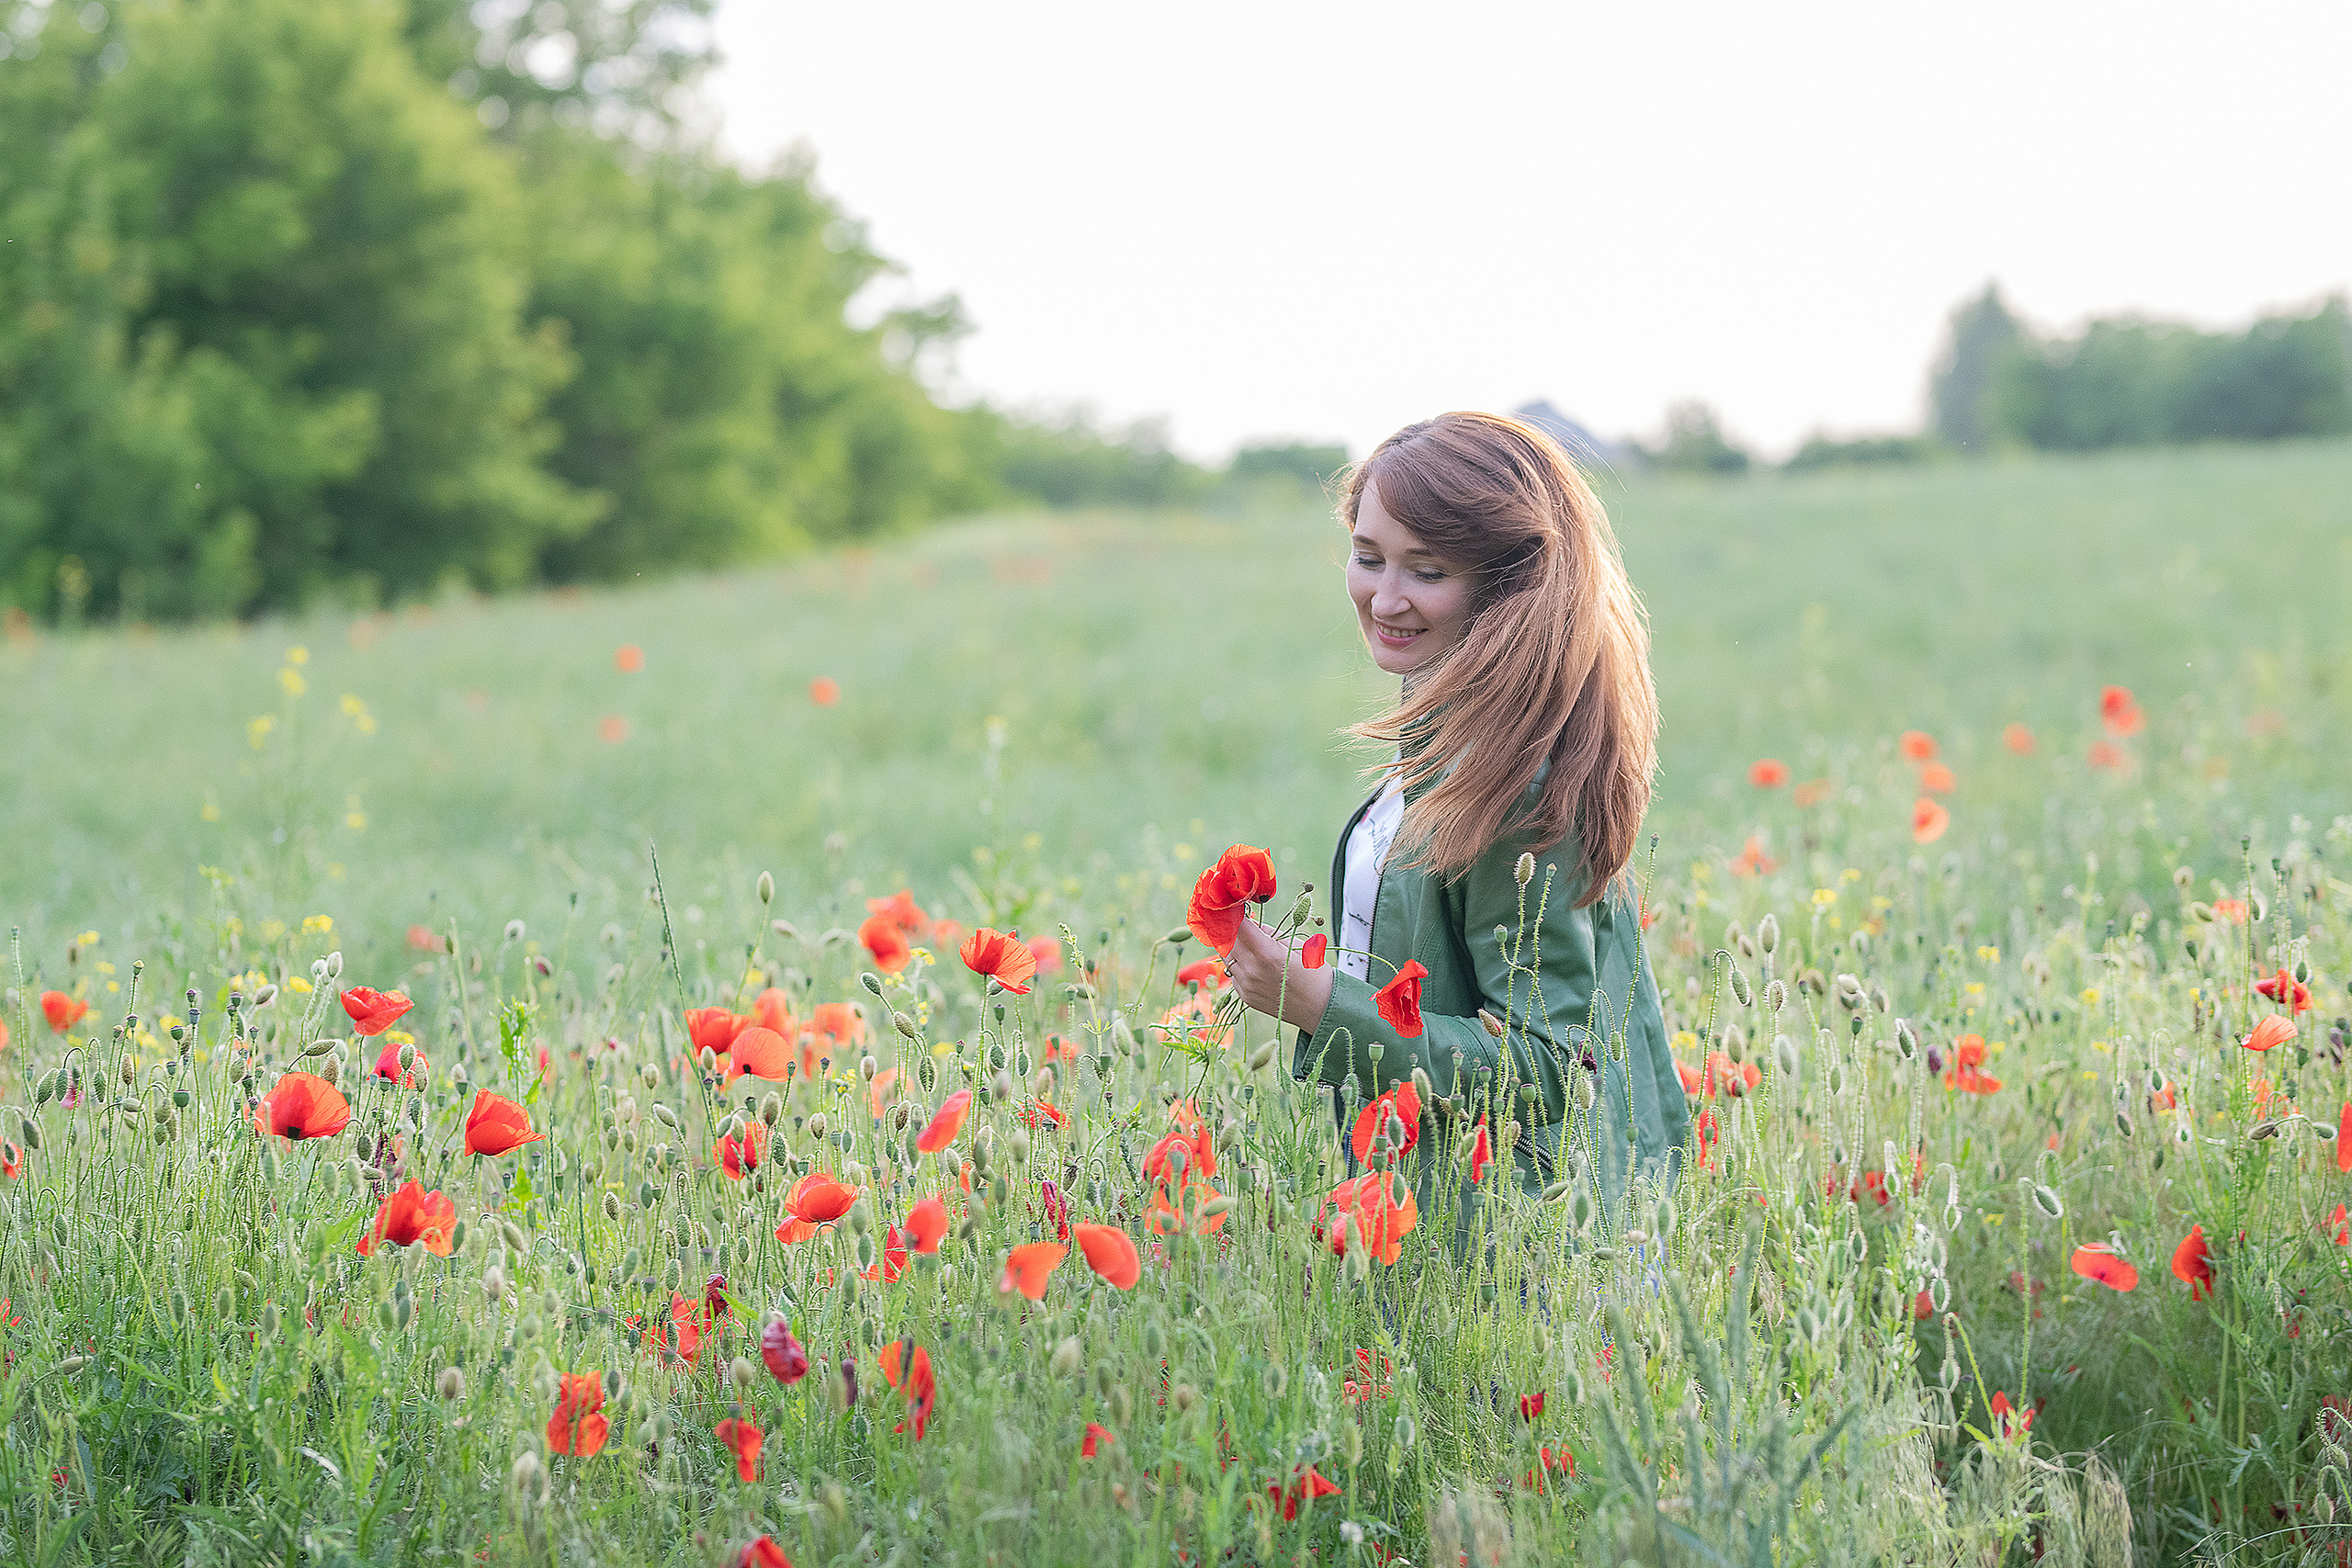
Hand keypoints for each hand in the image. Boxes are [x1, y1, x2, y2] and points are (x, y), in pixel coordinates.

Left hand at [1226, 916, 1332, 1034]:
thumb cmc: (1314, 972)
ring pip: (1226, 956)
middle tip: (1238, 920)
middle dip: (1231, 928)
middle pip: (1227, 940)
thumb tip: (1248, 919)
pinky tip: (1253, 962)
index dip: (1233, 913)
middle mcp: (1252, 970)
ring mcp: (1247, 985)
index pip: (1238, 926)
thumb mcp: (1295, 944)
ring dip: (1233, 945)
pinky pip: (1233, 973)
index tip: (1234, 906)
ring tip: (1248, 942)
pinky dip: (1238, 963)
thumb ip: (1268, 932)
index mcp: (1267, 954)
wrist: (1321, 1007)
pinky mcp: (1245, 996)